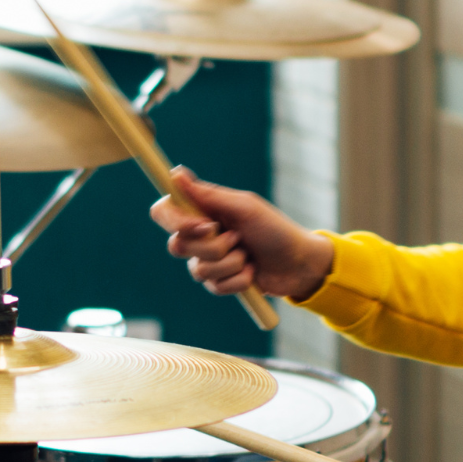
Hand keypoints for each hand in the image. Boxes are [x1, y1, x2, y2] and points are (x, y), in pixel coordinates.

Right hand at [149, 170, 335, 300]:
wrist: (299, 264)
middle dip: (213, 247)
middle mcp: (199, 235)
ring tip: (249, 256)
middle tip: (239, 238)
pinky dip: (238, 280)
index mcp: (202, 210)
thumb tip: (175, 174)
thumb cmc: (275, 229)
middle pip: (177, 246)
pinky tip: (252, 272)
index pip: (164, 212)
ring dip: (231, 263)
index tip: (204, 225)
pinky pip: (214, 287)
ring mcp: (207, 260)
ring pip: (198, 270)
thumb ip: (208, 195)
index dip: (176, 221)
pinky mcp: (218, 282)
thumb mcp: (244, 208)